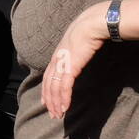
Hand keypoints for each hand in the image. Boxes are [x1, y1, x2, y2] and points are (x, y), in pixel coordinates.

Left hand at [42, 2, 112, 119]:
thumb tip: (80, 53)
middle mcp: (56, 60)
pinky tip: (65, 108)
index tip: (46, 102)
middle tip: (52, 114)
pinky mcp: (70, 67)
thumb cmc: (89, 30)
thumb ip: (75, 51)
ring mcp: (62, 64)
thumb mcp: (78, 42)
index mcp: (57, 55)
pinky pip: (64, 87)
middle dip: (49, 101)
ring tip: (58, 115)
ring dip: (56, 103)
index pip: (48, 76)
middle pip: (49, 85)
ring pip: (54, 88)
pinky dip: (64, 98)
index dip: (46, 90)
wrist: (92, 23)